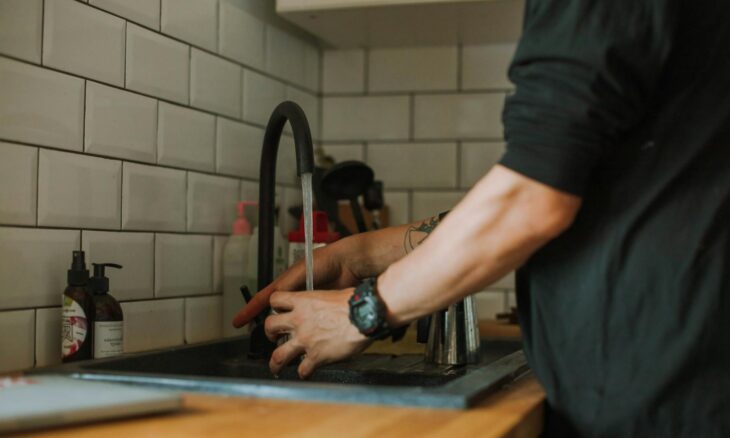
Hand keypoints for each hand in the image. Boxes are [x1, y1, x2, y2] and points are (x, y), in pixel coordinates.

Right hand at [232, 235, 364, 328]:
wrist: (349, 264)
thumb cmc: (325, 262)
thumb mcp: (301, 273)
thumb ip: (287, 287)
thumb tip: (272, 304)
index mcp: (286, 284)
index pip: (263, 299)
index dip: (249, 311)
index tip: (237, 322)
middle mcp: (294, 295)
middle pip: (275, 315)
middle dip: (269, 327)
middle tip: (267, 339)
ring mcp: (306, 304)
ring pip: (290, 322)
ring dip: (286, 332)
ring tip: (283, 344)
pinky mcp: (319, 311)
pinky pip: (307, 324)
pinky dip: (304, 331)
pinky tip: (303, 339)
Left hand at [265, 289, 371, 377]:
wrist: (365, 315)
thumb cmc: (354, 302)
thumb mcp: (331, 294)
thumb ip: (320, 302)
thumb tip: (323, 307)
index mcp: (303, 302)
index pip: (276, 300)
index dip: (275, 307)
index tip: (278, 313)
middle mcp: (299, 320)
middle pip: (269, 327)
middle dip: (269, 335)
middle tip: (274, 339)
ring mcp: (305, 340)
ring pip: (278, 355)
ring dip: (275, 363)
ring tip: (276, 368)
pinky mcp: (316, 356)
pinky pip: (302, 370)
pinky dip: (303, 373)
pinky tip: (307, 373)